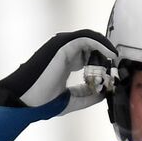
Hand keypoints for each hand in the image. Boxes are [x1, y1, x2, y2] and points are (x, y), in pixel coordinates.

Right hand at [0, 30, 116, 115]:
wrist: (24, 101)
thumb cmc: (41, 102)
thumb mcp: (70, 100)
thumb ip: (87, 96)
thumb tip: (104, 93)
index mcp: (65, 61)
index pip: (89, 55)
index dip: (103, 64)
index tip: (113, 75)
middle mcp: (63, 51)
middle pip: (92, 45)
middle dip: (107, 56)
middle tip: (118, 68)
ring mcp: (62, 46)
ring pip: (91, 39)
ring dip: (106, 49)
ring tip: (116, 62)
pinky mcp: (62, 45)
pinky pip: (87, 38)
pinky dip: (101, 45)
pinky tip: (111, 56)